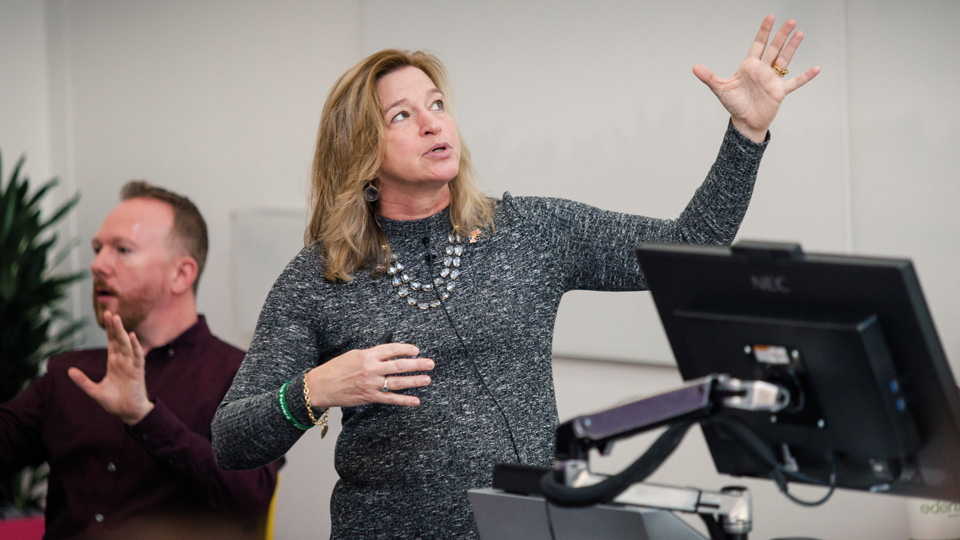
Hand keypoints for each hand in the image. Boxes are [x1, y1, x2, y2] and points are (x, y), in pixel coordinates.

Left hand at [68, 310, 154, 424]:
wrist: (128, 413)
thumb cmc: (115, 402)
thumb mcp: (94, 391)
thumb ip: (83, 381)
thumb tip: (69, 371)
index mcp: (114, 363)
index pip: (112, 342)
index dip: (109, 330)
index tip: (106, 316)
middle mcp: (123, 361)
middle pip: (118, 340)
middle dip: (114, 327)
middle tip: (109, 312)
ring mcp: (131, 365)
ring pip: (126, 345)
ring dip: (122, 332)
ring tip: (117, 320)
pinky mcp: (137, 371)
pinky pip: (137, 356)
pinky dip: (135, 346)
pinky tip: (132, 337)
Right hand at [304, 343, 433, 407]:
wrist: (321, 386)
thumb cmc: (335, 369)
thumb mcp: (354, 355)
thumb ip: (372, 355)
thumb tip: (389, 355)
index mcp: (367, 355)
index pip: (392, 349)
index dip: (406, 349)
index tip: (416, 350)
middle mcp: (371, 369)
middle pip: (399, 365)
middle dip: (417, 364)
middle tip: (430, 363)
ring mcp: (372, 384)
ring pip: (398, 382)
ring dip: (415, 381)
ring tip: (427, 379)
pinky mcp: (370, 397)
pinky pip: (391, 399)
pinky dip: (404, 400)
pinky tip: (416, 400)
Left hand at [693, 14, 820, 142]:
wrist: (744, 122)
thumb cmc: (734, 104)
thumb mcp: (720, 89)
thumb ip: (709, 77)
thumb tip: (695, 68)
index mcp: (749, 66)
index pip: (758, 45)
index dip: (764, 31)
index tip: (770, 17)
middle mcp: (763, 70)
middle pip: (774, 49)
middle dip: (781, 35)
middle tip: (791, 21)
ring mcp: (772, 80)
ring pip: (784, 60)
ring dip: (792, 48)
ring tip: (800, 34)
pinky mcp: (779, 92)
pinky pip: (795, 83)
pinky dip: (805, 77)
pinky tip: (816, 69)